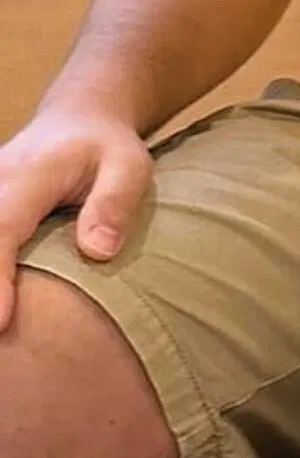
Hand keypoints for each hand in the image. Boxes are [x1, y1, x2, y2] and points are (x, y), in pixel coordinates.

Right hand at [0, 108, 153, 331]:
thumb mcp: (129, 166)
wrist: (79, 118)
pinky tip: (3, 311)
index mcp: (26, 175)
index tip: (0, 321)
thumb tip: (97, 251)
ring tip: (5, 336)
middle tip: (3, 339)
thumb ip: (114, 204)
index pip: (1, 228)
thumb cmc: (108, 148)